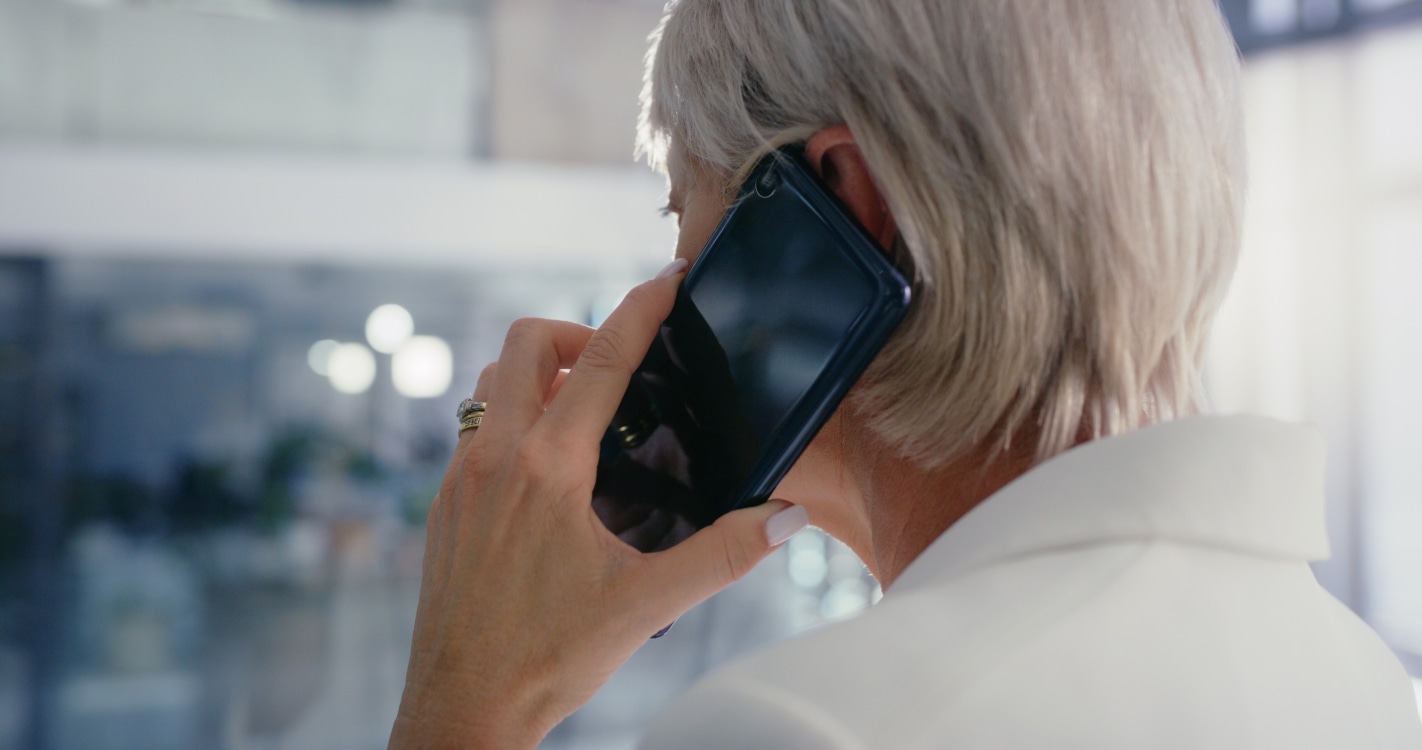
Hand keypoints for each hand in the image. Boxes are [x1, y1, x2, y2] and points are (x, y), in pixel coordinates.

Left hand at [388, 260, 809, 748]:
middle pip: (525, 343)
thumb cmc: (546, 659)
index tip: (666, 279)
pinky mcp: (442, 505)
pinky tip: (545, 466)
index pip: (600, 362)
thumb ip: (724, 555)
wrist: (461, 708)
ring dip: (536, 373)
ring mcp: (459, 479)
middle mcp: (494, 460)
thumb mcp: (647, 606)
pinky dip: (511, 417)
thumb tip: (785, 517)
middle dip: (576, 332)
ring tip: (584, 410)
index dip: (640, 310)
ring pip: (489, 383)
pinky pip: (473, 428)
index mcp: (548, 471)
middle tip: (617, 366)